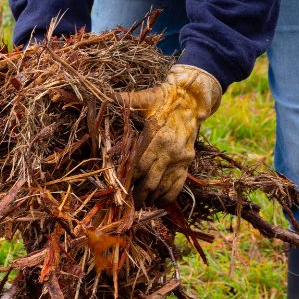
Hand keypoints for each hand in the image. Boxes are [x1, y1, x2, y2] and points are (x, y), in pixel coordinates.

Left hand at [121, 64, 221, 205]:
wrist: (192, 99)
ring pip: (164, 187)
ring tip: (139, 203)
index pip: (139, 166)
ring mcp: (181, 159)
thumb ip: (126, 100)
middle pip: (150, 181)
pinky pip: (178, 185)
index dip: (128, 179)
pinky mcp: (188, 162)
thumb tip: (106, 95)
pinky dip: (167, 196)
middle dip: (138, 194)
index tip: (119, 187)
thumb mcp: (145, 99)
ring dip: (151, 197)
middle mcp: (170, 151)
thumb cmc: (164, 99)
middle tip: (127, 202)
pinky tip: (157, 201)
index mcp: (158, 136)